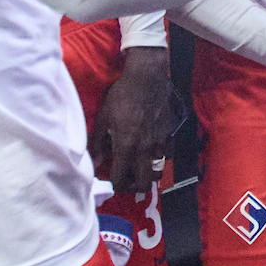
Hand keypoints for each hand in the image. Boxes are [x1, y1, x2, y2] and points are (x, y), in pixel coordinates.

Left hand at [90, 48, 169, 193]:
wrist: (146, 79)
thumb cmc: (121, 97)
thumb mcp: (103, 118)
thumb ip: (97, 143)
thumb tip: (96, 163)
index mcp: (125, 146)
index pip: (121, 178)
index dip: (114, 184)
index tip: (110, 181)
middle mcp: (144, 149)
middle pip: (144, 182)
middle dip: (134, 186)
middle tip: (127, 180)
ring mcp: (159, 143)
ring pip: (158, 172)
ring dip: (148, 174)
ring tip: (140, 169)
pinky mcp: (169, 135)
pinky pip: (168, 156)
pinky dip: (160, 159)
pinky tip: (152, 152)